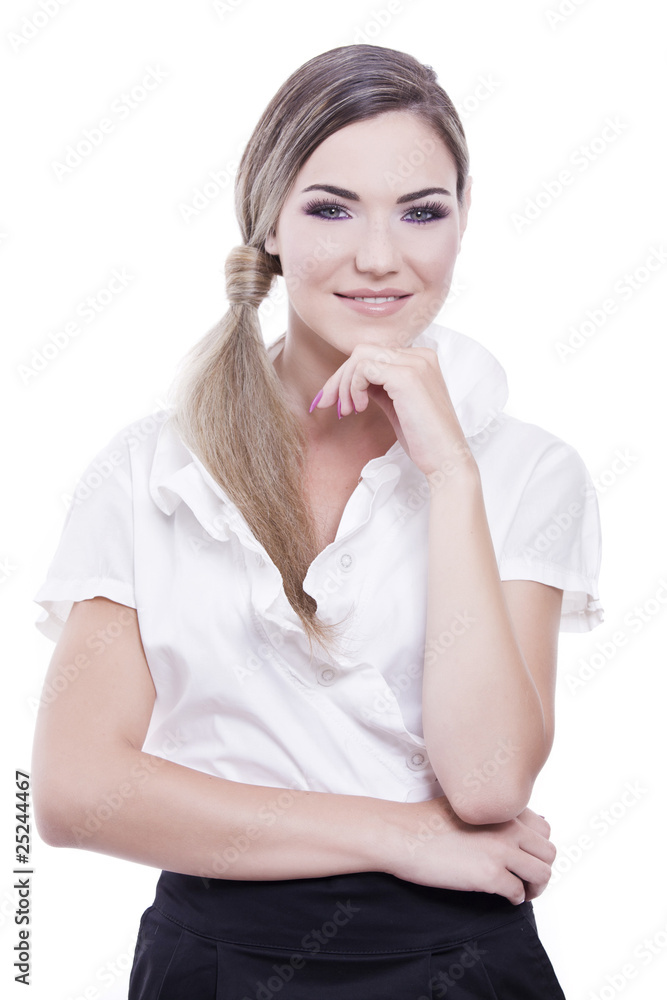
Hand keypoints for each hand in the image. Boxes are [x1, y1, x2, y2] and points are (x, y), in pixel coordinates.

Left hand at [310, 342, 473, 477]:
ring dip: (344, 384)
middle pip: (363, 351)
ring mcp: (415, 363)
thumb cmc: (423, 438)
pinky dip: (353, 388)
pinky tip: (360, 408)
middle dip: (339, 378)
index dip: (347, 374)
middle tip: (328, 404)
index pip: (373, 353)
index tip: (334, 399)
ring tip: (347, 411)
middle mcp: (420, 354)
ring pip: (360, 356)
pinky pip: (363, 369)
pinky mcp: (407, 377)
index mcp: (420, 358)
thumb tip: (350, 382)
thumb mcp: (396, 405)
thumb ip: (379, 387)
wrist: (445, 459)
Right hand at [384, 797, 555, 904]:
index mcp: (501, 809)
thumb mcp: (463, 804)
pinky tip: (503, 898)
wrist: (402, 835)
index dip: (537, 846)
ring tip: (520, 891)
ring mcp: (501, 851)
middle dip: (540, 868)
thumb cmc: (424, 821)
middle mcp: (508, 827)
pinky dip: (515, 899)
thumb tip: (506, 829)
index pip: (544, 828)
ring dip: (534, 887)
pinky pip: (519, 893)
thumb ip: (489, 813)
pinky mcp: (490, 876)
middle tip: (526, 878)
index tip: (525, 856)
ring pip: (542, 874)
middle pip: (548, 853)